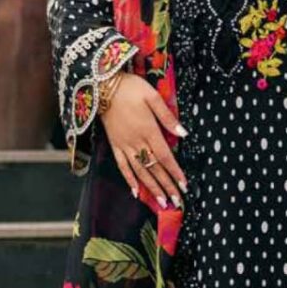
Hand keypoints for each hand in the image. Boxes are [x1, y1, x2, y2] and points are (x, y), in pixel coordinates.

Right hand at [101, 73, 187, 208]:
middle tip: (177, 201)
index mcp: (149, 130)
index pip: (165, 157)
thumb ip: (167, 117)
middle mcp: (137, 142)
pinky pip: (122, 166)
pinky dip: (129, 180)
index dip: (175, 173)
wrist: (102, 86)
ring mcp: (124, 145)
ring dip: (151, 188)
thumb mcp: (152, 96)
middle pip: (154, 168)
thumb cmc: (130, 88)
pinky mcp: (114, 144)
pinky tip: (135, 191)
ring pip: (139, 171)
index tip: (184, 186)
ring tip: (161, 201)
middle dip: (166, 186)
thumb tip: (184, 134)